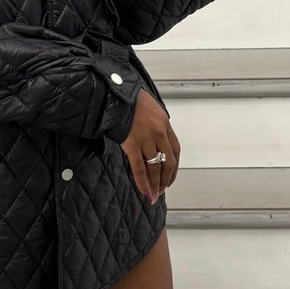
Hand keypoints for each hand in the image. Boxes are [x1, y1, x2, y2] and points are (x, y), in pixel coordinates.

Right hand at [122, 89, 179, 203]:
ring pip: (155, 167)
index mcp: (165, 123)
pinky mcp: (131, 143)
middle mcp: (158, 131)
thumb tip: (153, 142)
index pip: (175, 150)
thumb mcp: (150, 109)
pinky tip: (144, 190)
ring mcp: (146, 138)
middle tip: (162, 190)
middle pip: (168, 161)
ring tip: (153, 195)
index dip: (174, 166)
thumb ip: (154, 125)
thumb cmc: (128, 99)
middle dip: (166, 179)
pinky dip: (142, 181)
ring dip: (155, 184)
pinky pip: (139, 167)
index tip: (170, 176)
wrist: (113, 93)